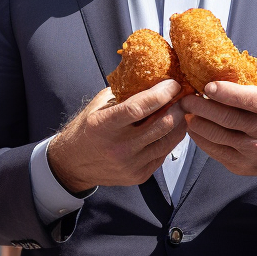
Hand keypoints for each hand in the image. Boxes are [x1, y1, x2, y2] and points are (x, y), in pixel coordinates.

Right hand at [47, 80, 184, 192]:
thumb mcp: (99, 106)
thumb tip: (153, 79)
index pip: (139, 108)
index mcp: (104, 125)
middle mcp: (119, 147)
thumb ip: (124, 94)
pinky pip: (163, 154)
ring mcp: (130, 164)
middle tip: (183, 97)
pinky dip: (170, 139)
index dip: (161, 94)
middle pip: (162, 125)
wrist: (73, 165)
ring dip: (179, 123)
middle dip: (178, 107)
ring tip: (180, 111)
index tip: (173, 84)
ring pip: (168, 141)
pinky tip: (170, 129)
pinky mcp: (139, 176)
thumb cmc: (87, 129)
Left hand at [180, 82, 256, 184]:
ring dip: (197, 122)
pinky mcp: (241, 165)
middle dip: (202, 107)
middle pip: (228, 118)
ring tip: (186, 112)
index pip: (251, 100)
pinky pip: (213, 150)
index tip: (208, 86)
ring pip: (217, 135)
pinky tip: (194, 127)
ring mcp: (254, 151)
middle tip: (187, 99)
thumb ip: (250, 89)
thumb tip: (217, 73)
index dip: (227, 92)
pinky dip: (199, 137)